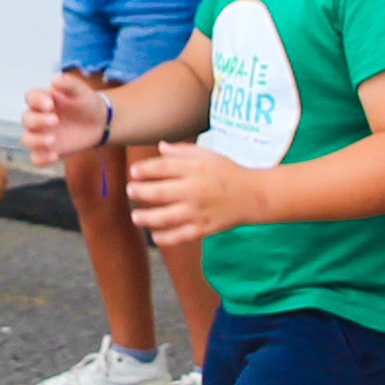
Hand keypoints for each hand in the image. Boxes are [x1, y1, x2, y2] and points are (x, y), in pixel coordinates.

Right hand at [20, 72, 111, 162]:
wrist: (98, 122)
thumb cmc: (86, 102)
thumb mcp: (81, 91)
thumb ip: (68, 84)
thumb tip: (55, 79)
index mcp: (43, 99)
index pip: (30, 97)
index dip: (36, 101)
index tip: (50, 105)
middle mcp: (38, 116)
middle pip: (26, 119)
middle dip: (38, 121)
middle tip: (56, 120)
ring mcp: (41, 134)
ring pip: (26, 139)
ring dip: (36, 141)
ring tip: (52, 140)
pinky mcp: (47, 150)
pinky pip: (36, 158)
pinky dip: (41, 159)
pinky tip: (55, 156)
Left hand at [125, 139, 253, 243]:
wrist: (254, 195)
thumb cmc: (228, 172)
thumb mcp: (208, 155)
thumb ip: (182, 150)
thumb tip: (159, 147)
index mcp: (195, 169)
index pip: (163, 167)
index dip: (145, 169)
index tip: (134, 172)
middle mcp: (195, 190)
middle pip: (160, 192)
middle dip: (140, 192)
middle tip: (130, 191)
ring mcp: (199, 211)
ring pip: (166, 217)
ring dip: (147, 218)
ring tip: (136, 217)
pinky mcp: (205, 228)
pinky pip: (181, 236)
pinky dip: (166, 238)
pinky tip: (155, 236)